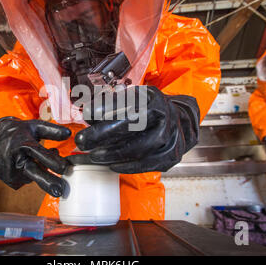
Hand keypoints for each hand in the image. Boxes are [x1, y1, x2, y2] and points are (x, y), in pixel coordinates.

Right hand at [0, 117, 71, 196]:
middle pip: (33, 172)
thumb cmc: (20, 132)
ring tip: (36, 158)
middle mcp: (15, 158)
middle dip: (47, 183)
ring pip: (32, 176)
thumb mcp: (36, 126)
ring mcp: (10, 170)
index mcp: (23, 143)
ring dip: (41, 171)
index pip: (39, 153)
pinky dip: (32, 173)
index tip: (65, 168)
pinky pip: (27, 179)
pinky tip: (28, 163)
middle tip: (59, 191)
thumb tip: (69, 133)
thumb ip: (52, 130)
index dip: (53, 161)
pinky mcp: (9, 178)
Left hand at [75, 86, 199, 173]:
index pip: (128, 103)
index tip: (86, 114)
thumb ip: (112, 105)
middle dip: (103, 135)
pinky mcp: (171, 155)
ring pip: (141, 149)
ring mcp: (171, 137)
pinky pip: (148, 164)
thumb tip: (89, 114)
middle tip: (83, 141)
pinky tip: (112, 165)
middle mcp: (165, 117)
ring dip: (113, 154)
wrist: (182, 119)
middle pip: (133, 127)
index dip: (106, 109)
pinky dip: (128, 166)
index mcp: (154, 99)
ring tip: (94, 156)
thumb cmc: (152, 108)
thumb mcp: (134, 98)